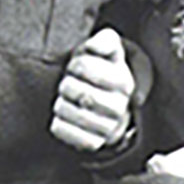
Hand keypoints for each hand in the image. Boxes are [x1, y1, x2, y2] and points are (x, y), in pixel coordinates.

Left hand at [50, 27, 134, 151]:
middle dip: (66, 83)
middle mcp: (119, 107)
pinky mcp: (92, 143)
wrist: (110, 103)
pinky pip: (63, 131)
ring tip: (67, 99)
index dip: (75, 64)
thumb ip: (105, 40)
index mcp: (124, 82)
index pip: (83, 66)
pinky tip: (64, 116)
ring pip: (67, 111)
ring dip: (61, 102)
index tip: (78, 66)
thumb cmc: (104, 70)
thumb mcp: (109, 50)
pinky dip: (58, 122)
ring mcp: (107, 128)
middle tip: (70, 83)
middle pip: (74, 90)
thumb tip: (94, 45)